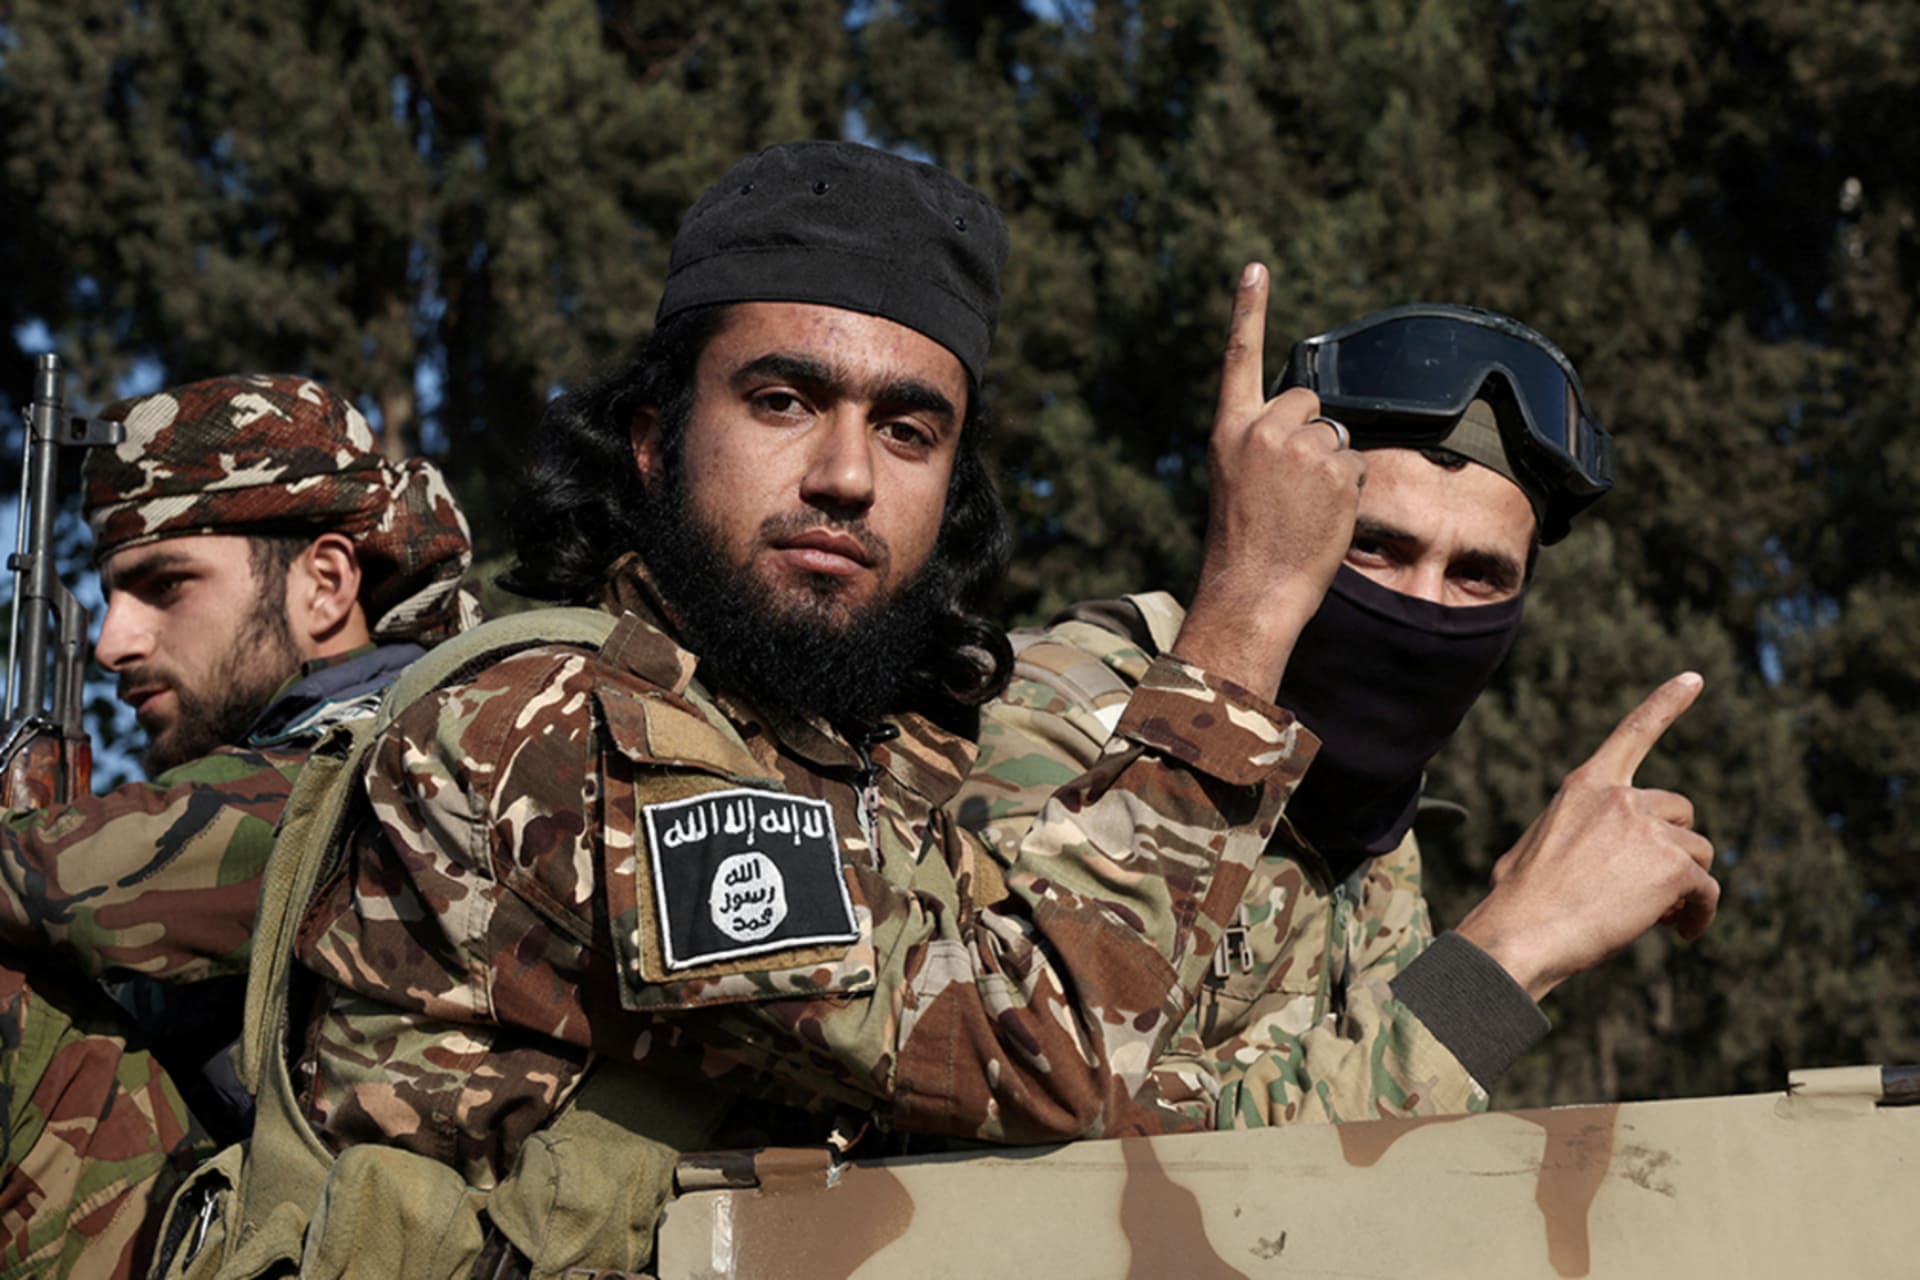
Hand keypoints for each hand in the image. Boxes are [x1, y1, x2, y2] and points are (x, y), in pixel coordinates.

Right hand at [1170, 263, 1367, 695]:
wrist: (1253, 589)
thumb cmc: (1244, 544)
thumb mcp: (1236, 480)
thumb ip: (1263, 444)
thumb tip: (1313, 425)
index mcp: (1229, 431)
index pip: (1240, 358)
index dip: (1249, 310)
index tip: (1255, 268)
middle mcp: (1262, 430)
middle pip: (1309, 402)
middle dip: (1312, 435)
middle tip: (1293, 489)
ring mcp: (1300, 447)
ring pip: (1336, 436)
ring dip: (1330, 468)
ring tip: (1304, 510)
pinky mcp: (1336, 468)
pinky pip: (1356, 464)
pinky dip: (1348, 491)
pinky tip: (1323, 518)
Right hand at [1456, 673, 1719, 1001]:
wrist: (1522, 932)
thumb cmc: (1517, 900)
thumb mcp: (1535, 847)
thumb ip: (1575, 834)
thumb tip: (1592, 858)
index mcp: (1584, 786)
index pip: (1633, 733)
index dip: (1666, 703)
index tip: (1695, 678)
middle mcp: (1620, 798)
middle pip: (1679, 813)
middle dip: (1673, 847)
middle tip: (1656, 890)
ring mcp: (1649, 830)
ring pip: (1697, 855)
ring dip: (1686, 886)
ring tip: (1661, 918)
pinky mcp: (1673, 866)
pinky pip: (1707, 890)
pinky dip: (1700, 914)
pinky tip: (1680, 934)